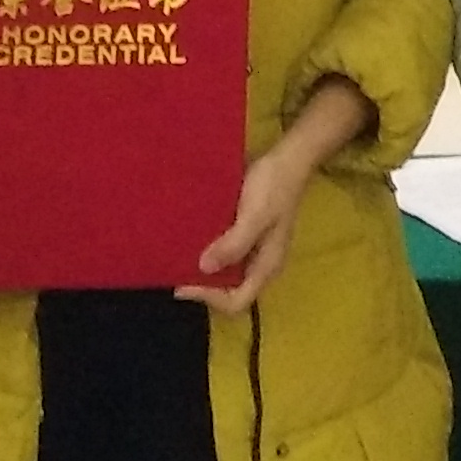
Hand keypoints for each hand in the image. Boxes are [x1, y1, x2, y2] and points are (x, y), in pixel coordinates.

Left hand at [183, 78, 376, 315]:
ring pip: (224, 273)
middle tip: (174, 269)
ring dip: (202, 268)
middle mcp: (259, 264)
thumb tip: (204, 268)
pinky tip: (189, 239)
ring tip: (177, 256)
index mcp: (266, 266)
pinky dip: (206, 251)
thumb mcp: (255, 215)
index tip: (182, 282)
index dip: (209, 298)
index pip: (236, 302)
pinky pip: (223, 253)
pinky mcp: (244, 235)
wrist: (286, 158)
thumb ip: (234, 243)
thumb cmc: (274, 187)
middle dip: (202, 285)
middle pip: (229, 291)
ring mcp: (252, 250)